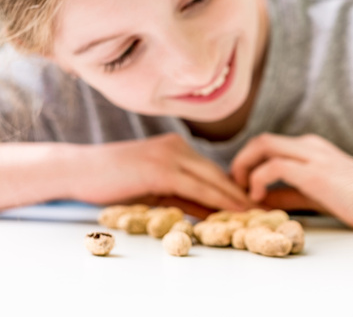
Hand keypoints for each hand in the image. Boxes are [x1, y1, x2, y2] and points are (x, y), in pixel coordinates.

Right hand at [71, 133, 253, 214]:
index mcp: (178, 148)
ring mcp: (170, 156)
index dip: (234, 188)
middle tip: (264, 209)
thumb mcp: (153, 188)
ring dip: (234, 198)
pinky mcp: (161, 169)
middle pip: (218, 174)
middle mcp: (178, 147)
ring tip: (255, 214)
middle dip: (242, 193)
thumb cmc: (112, 181)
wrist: (80, 170)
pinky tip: (230, 211)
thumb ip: (181, 196)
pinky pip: (195, 188)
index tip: (254, 203)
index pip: (213, 171)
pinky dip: (215, 200)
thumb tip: (209, 212)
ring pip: (211, 180)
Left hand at [230, 133, 352, 229]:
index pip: (271, 145)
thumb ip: (288, 194)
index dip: (249, 163)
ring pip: (263, 145)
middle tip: (236, 185)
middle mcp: (311, 146)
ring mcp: (313, 155)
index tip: (241, 186)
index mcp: (313, 148)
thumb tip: (260, 199)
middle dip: (241, 161)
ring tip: (243, 191)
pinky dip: (258, 180)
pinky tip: (258, 198)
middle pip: (262, 140)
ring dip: (244, 167)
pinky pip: (274, 166)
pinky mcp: (314, 172)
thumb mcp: (316, 196)